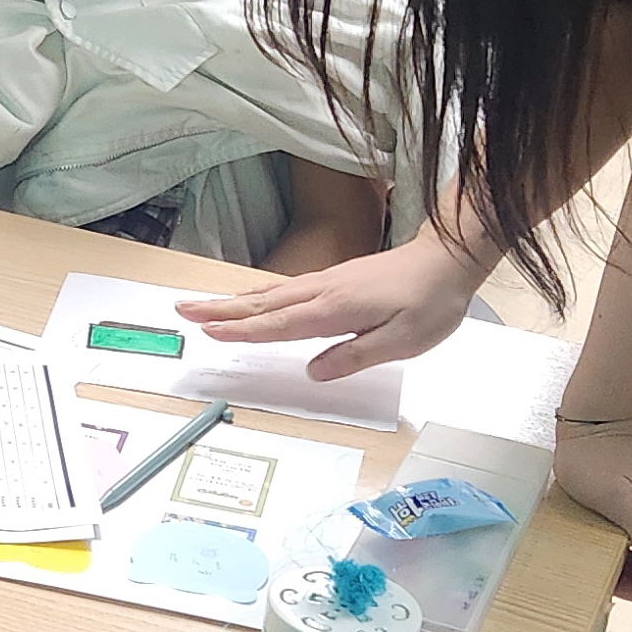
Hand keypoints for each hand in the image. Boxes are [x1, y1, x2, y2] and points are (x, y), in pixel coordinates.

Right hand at [175, 230, 486, 377]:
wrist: (448, 260)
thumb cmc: (431, 302)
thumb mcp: (402, 342)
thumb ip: (355, 356)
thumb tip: (314, 371)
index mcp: (336, 310)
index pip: (279, 325)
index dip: (243, 331)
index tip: (208, 333)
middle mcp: (324, 292)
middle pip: (263, 304)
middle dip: (221, 310)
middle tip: (183, 311)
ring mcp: (328, 283)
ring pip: (271, 293)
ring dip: (234, 300)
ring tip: (204, 305)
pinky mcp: (335, 280)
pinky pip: (286, 288)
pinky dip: (260, 294)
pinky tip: (253, 298)